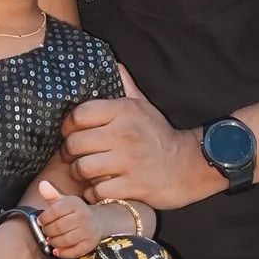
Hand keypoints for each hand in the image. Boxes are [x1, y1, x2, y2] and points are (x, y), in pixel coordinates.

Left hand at [29, 176, 103, 256]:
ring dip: (54, 242)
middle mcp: (84, 216)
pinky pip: (74, 251)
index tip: (39, 221)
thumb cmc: (74, 211)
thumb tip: (42, 184)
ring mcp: (88, 231)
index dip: (44, 218)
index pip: (55, 211)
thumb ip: (51, 194)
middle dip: (48, 231)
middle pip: (59, 227)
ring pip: (65, 240)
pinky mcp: (90, 244)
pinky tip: (57, 251)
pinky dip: (63, 253)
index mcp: (75, 204)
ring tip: (50, 240)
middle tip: (45, 232)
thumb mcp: (63, 201)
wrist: (96, 221)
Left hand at [64, 76, 220, 211]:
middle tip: (74, 156)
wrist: (190, 166)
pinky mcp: (132, 186)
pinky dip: (93, 193)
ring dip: (79, 173)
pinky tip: (99, 188)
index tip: (70, 133)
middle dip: (69, 152)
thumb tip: (114, 65)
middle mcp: (125, 133)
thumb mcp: (145, 107)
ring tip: (85, 172)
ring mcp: (128, 161)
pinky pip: (96, 191)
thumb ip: (127, 86)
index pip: (79, 115)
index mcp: (125, 111)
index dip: (68, 126)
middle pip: (75, 144)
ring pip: (82, 168)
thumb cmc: (160, 136)